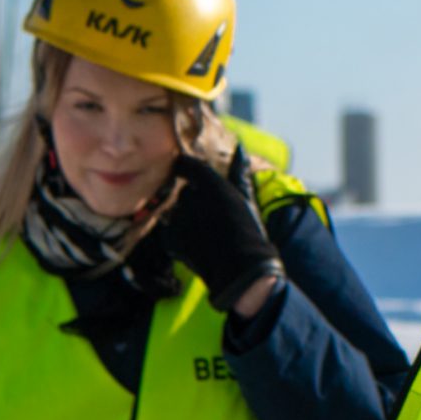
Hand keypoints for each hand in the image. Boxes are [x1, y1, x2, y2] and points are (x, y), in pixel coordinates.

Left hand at [159, 153, 281, 312]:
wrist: (241, 271)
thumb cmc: (250, 233)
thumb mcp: (246, 199)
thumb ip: (239, 172)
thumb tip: (239, 148)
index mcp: (211, 184)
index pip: (185, 164)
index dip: (183, 166)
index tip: (184, 168)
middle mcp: (191, 197)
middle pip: (184, 193)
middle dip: (193, 201)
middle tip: (213, 218)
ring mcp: (178, 219)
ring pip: (178, 213)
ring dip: (187, 220)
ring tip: (209, 236)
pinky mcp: (170, 239)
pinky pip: (170, 232)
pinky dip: (179, 238)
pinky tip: (198, 246)